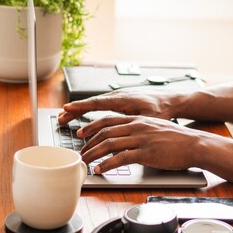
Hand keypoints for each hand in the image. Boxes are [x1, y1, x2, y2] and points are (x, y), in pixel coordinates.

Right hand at [58, 89, 179, 124]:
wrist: (171, 101)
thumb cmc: (162, 110)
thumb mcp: (150, 118)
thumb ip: (134, 125)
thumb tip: (121, 136)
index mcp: (124, 99)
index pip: (98, 102)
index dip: (82, 106)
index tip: (67, 108)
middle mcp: (118, 96)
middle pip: (92, 103)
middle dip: (75, 110)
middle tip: (60, 118)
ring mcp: (118, 98)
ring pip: (94, 105)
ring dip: (79, 111)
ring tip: (64, 119)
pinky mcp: (120, 102)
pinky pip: (100, 106)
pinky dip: (89, 111)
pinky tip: (82, 119)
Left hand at [76, 115, 222, 173]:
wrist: (194, 144)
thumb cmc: (176, 138)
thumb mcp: (154, 128)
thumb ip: (139, 130)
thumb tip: (126, 138)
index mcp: (138, 119)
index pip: (108, 120)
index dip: (92, 127)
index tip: (82, 134)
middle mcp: (137, 126)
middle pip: (105, 131)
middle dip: (89, 143)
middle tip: (81, 153)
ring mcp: (141, 138)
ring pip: (109, 144)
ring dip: (94, 154)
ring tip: (85, 162)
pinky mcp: (146, 152)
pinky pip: (121, 158)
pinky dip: (107, 164)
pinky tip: (100, 169)